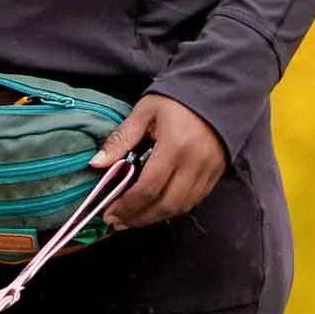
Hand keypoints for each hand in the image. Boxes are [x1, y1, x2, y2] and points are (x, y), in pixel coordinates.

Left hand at [92, 92, 225, 230]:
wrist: (217, 91)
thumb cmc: (177, 100)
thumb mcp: (144, 112)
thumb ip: (121, 139)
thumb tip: (97, 163)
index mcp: (174, 147)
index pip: (148, 188)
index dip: (127, 205)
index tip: (109, 212)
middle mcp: (194, 164)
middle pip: (165, 206)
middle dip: (138, 218)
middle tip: (118, 222)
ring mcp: (208, 171)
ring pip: (180, 208)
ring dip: (154, 218)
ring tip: (132, 220)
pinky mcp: (216, 175)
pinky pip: (194, 202)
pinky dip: (172, 210)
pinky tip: (155, 209)